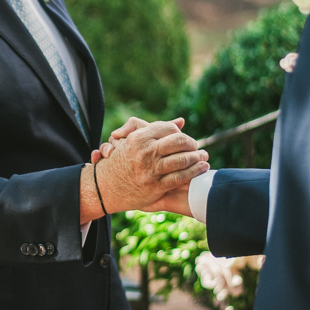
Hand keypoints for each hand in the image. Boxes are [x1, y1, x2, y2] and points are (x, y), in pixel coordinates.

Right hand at [81, 119, 208, 221]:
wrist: (104, 188)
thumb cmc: (121, 161)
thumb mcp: (133, 141)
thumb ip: (157, 129)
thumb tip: (182, 121)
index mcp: (139, 138)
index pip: (169, 128)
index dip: (180, 133)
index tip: (185, 138)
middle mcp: (145, 152)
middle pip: (179, 142)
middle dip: (192, 144)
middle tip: (197, 147)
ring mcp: (150, 170)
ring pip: (182, 160)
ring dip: (198, 158)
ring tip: (204, 157)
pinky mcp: (155, 186)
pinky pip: (180, 177)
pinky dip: (194, 172)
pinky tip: (202, 168)